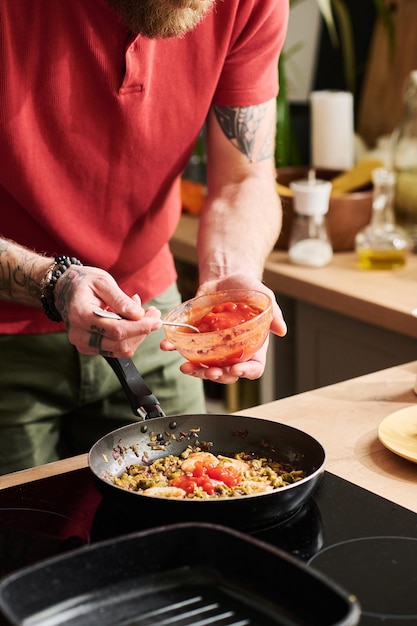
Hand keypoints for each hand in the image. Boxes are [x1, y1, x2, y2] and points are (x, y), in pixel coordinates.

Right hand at [54, 265, 161, 356]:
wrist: (63, 289)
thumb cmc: (83, 282)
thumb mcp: (102, 281)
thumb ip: (120, 299)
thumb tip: (138, 315)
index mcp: (81, 315)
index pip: (116, 330)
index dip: (140, 327)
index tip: (157, 319)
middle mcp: (79, 334)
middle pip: (120, 344)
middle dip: (142, 331)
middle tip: (153, 313)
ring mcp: (83, 344)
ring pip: (120, 350)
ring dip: (137, 334)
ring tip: (141, 313)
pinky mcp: (89, 348)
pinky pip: (116, 350)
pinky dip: (129, 336)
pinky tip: (129, 319)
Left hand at [160, 272, 285, 382]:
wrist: (226, 277)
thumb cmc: (249, 289)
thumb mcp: (265, 299)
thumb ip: (274, 315)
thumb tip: (281, 330)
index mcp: (253, 348)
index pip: (253, 369)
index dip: (245, 373)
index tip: (236, 369)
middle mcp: (232, 352)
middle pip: (227, 373)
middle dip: (218, 376)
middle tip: (211, 372)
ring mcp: (213, 347)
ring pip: (205, 367)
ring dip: (195, 371)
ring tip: (186, 368)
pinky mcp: (197, 337)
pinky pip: (186, 348)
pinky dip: (175, 348)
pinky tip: (167, 346)